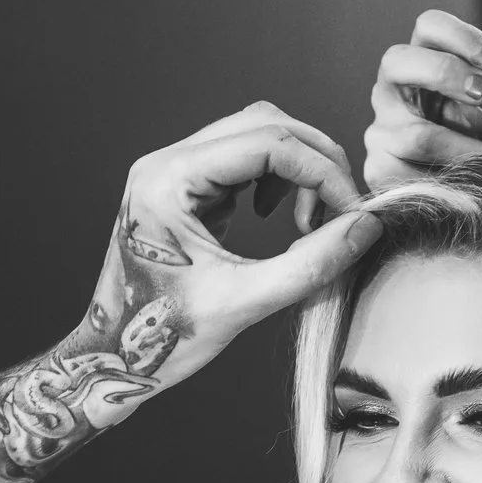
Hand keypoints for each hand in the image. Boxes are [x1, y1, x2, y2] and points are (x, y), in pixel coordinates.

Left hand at [92, 102, 383, 394]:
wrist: (114, 357)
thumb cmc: (162, 337)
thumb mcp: (243, 303)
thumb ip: (310, 265)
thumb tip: (366, 227)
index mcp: (168, 181)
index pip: (266, 142)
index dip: (322, 172)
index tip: (352, 213)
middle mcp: (167, 163)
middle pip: (264, 124)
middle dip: (315, 162)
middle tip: (341, 214)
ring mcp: (174, 172)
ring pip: (256, 133)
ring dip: (298, 167)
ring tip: (308, 221)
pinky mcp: (185, 186)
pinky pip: (243, 158)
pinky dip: (277, 178)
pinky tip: (280, 216)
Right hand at [364, 9, 481, 186]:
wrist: (454, 187)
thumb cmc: (473, 136)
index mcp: (419, 60)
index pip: (428, 26)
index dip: (460, 36)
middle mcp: (391, 89)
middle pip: (399, 61)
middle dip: (445, 73)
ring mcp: (380, 128)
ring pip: (417, 135)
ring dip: (465, 149)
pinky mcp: (378, 169)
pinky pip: (410, 178)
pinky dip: (447, 186)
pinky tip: (470, 191)